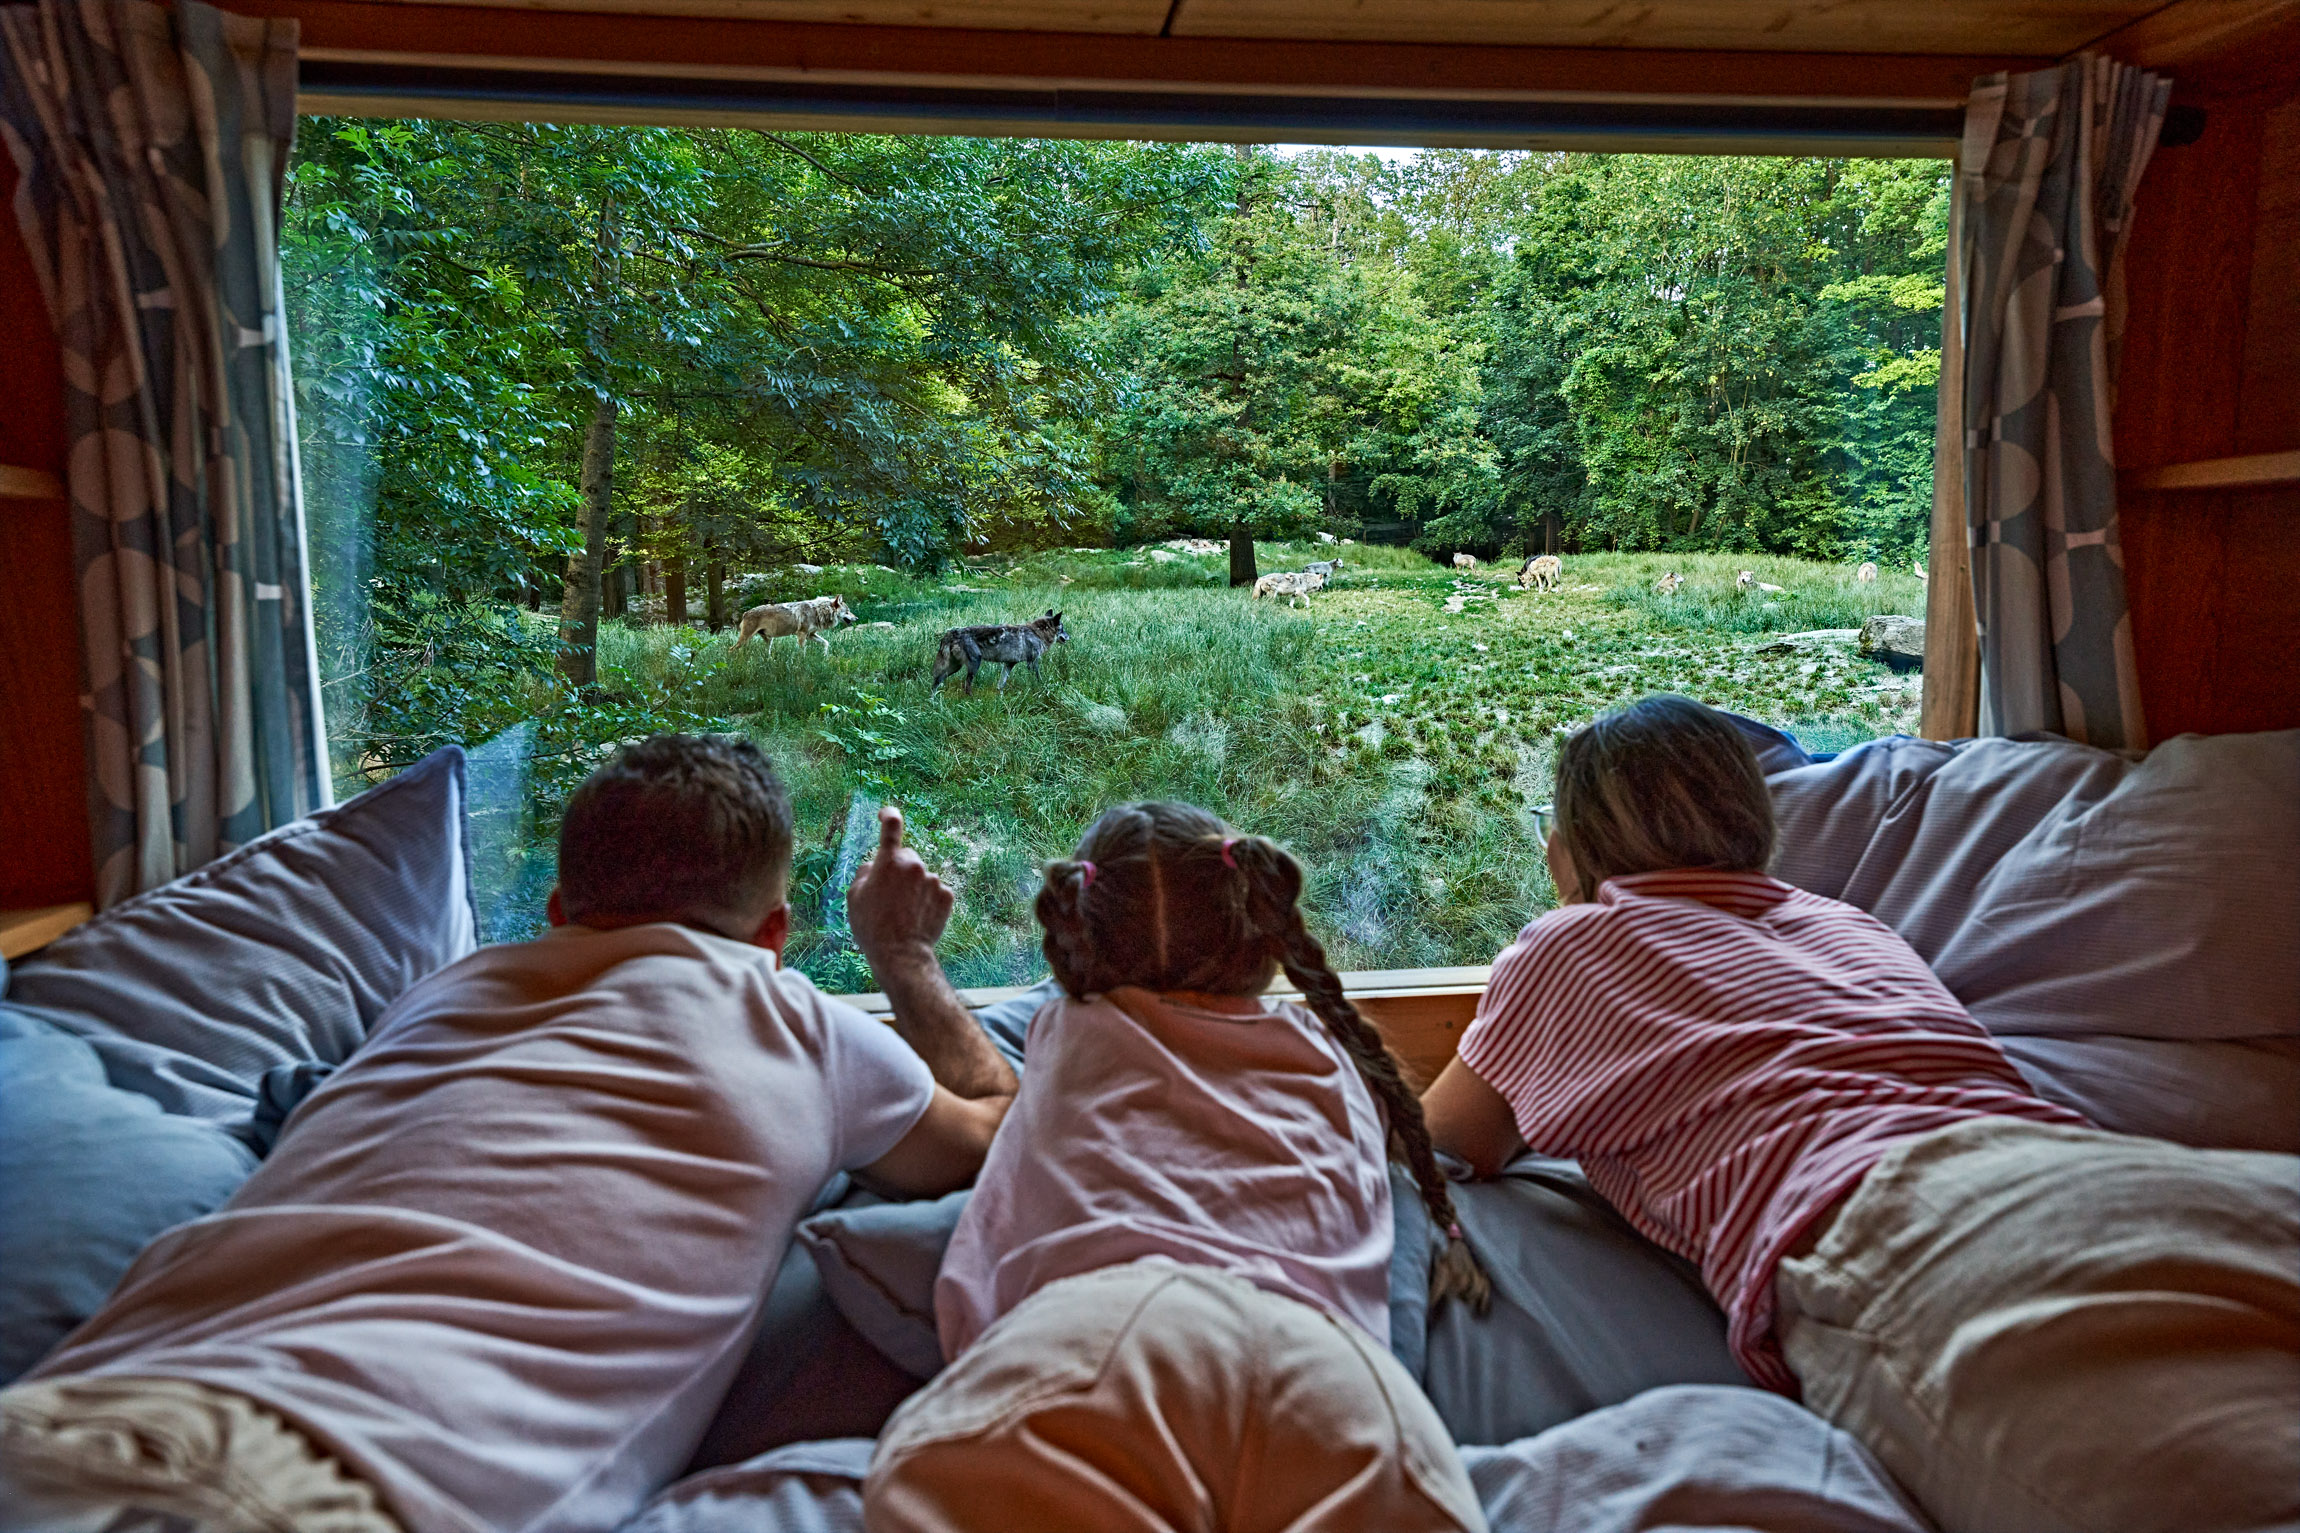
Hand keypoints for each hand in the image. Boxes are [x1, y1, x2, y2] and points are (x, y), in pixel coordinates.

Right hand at [846, 805, 953, 964]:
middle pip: (907, 858)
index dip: (889, 815)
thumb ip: (864, 873)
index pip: (891, 827)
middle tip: (889, 896)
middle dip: (899, 870)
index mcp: (889, 861)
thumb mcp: (854, 897)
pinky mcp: (947, 895)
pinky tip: (918, 917)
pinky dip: (928, 900)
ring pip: (922, 877)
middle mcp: (915, 865)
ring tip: (903, 913)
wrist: (900, 955)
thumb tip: (874, 865)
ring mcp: (934, 880)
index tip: (886, 814)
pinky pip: (935, 891)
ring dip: (914, 888)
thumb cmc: (871, 927)